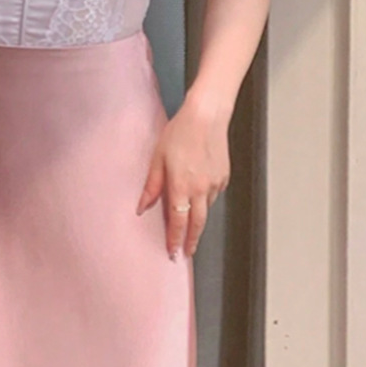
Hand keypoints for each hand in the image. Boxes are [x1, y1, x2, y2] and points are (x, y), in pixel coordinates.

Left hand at [136, 88, 231, 259]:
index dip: (175, 240)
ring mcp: (214, 183)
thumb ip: (151, 187)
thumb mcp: (157, 159)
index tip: (173, 253)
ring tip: (190, 222)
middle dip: (192, 241)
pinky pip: (213, 194)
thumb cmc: (180, 132)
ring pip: (205, 209)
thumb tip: (141, 208)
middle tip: (187, 252)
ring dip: (197, 217)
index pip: (178, 222)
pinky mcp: (224, 176)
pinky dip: (205, 198)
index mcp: (181, 186)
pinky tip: (199, 191)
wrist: (207, 114)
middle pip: (197, 224)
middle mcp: (200, 189)